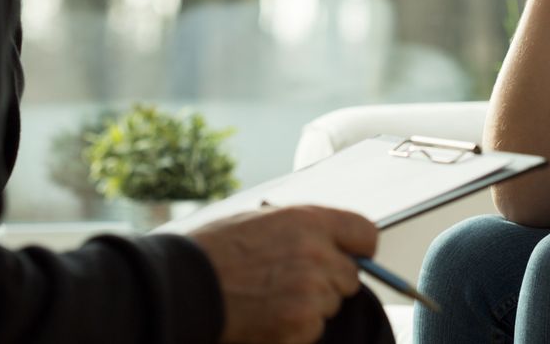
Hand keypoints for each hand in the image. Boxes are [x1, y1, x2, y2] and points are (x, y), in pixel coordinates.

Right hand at [187, 206, 376, 343]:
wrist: (184, 286)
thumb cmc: (216, 251)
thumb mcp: (263, 220)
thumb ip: (304, 230)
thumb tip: (334, 244)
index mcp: (309, 221)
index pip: (365, 233)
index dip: (358, 248)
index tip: (350, 255)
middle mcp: (317, 253)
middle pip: (350, 276)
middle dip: (329, 281)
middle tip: (292, 282)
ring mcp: (311, 292)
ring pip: (331, 305)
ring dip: (310, 306)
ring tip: (270, 297)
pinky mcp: (301, 324)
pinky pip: (314, 329)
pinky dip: (295, 328)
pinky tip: (266, 315)